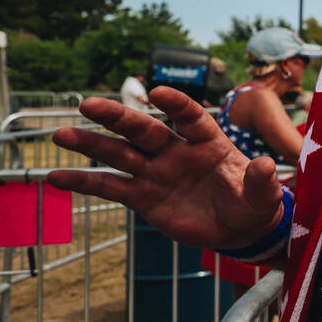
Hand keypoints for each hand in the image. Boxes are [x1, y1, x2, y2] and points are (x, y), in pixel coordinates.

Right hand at [49, 86, 284, 249]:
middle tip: (88, 103)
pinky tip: (54, 177)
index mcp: (208, 141)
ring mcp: (157, 172)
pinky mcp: (144, 197)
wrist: (239, 228)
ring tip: (61, 135)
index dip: (176, 104)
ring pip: (120, 154)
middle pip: (144, 129)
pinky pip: (111, 187)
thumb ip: (261, 180)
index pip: (190, 116)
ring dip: (91, 145)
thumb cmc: (252, 202)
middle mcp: (177, 150)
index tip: (157, 93)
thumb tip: (266, 166)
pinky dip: (84, 183)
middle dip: (118, 116)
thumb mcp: (262, 195)